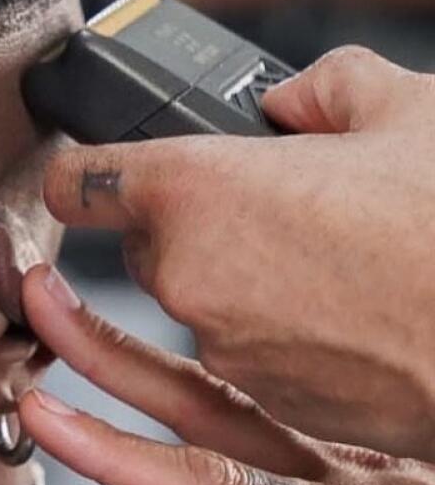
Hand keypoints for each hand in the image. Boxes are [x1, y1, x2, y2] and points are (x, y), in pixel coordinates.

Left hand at [41, 46, 434, 462]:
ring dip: (240, 275)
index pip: (81, 180)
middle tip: (281, 203)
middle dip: (196, 220)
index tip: (94, 170)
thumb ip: (325, 88)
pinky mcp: (267, 396)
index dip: (86, 169)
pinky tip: (350, 307)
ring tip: (337, 256)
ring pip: (199, 297)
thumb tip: (293, 101)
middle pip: (150, 241)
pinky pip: (245, 346)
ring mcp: (225, 346)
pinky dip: (276, 327)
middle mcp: (190, 275)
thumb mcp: (405, 109)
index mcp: (198, 191)